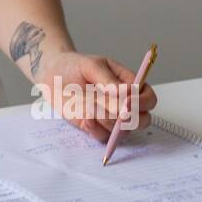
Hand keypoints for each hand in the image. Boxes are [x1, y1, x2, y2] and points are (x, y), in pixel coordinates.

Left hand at [32, 51, 157, 143]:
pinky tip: (85, 118)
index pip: (148, 99)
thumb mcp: (91, 65)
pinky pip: (103, 136)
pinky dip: (95, 129)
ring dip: (106, 119)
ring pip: (122, 131)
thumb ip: (107, 79)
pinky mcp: (96, 128)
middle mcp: (125, 105)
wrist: (53, 75)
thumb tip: (125, 92)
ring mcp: (111, 118)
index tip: (128, 103)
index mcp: (130, 85)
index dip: (143, 103)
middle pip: (142, 120)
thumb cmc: (75, 66)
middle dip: (128, 118)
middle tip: (115, 112)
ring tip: (89, 103)